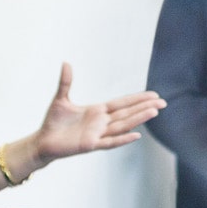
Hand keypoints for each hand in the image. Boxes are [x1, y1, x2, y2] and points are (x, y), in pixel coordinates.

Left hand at [32, 63, 164, 160]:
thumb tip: (66, 62)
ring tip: (154, 111)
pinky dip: (123, 139)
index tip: (153, 95)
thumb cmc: (53, 122)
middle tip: (163, 102)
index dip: (137, 99)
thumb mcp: (60, 99)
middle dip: (145, 107)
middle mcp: (101, 123)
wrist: (43, 141)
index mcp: (98, 111)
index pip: (122, 103)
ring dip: (138, 119)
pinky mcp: (91, 145)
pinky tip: (136, 135)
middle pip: (127, 113)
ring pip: (123, 125)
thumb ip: (66, 82)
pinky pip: (110, 142)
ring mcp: (98, 134)